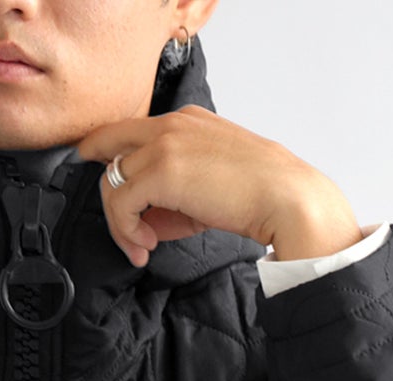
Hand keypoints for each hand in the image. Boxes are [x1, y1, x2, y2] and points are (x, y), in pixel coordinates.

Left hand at [74, 104, 363, 268]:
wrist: (284, 197)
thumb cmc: (255, 196)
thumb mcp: (206, 186)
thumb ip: (171, 195)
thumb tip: (141, 222)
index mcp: (185, 120)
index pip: (128, 133)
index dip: (111, 162)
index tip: (113, 195)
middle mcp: (170, 124)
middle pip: (108, 148)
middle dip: (108, 194)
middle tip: (125, 232)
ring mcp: (164, 144)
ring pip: (110, 180)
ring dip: (119, 223)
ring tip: (141, 247)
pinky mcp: (161, 171)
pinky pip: (120, 202)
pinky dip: (125, 230)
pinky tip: (146, 246)